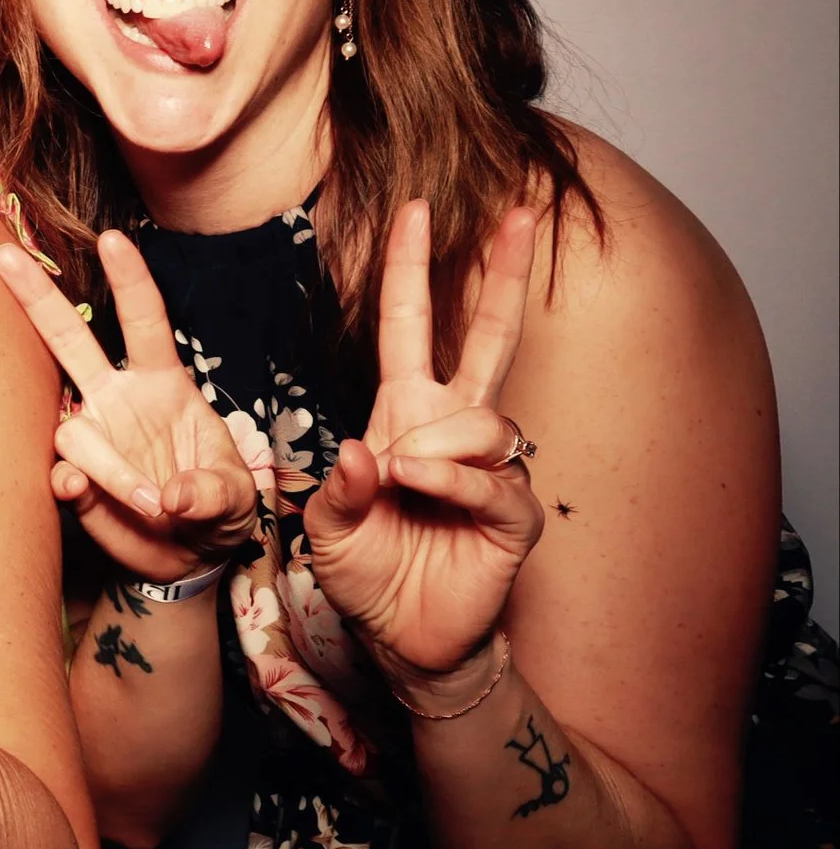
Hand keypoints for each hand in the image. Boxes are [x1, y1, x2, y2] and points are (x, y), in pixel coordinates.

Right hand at [0, 230, 258, 581]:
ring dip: (107, 466)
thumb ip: (213, 492)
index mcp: (163, 385)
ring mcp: (92, 439)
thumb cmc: (218, 510)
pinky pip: (59, 474)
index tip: (113, 239)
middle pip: (69, 341)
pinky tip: (86, 496)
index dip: (129, 281)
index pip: (144, 323)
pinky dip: (73, 485)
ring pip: (72, 430)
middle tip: (4, 256)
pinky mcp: (75, 482)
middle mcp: (117, 402)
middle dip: (36, 298)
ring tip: (149, 503)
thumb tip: (172, 496)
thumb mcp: (237, 498)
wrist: (189, 559)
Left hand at [305, 200, 545, 683]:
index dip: (413, 271)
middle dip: (502, 275)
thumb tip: (370, 450)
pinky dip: (451, 480)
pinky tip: (424, 491)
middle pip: (486, 337)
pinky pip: (491, 477)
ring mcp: (490, 467)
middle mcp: (451, 429)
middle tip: (522, 214)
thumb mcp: (326, 526)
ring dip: (434, 444)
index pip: (412, 327)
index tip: (416, 211)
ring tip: (403, 478)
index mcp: (404, 414)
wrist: (403, 637)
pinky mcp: (514, 511)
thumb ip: (340, 489)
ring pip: (479, 418)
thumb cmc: (367, 572)